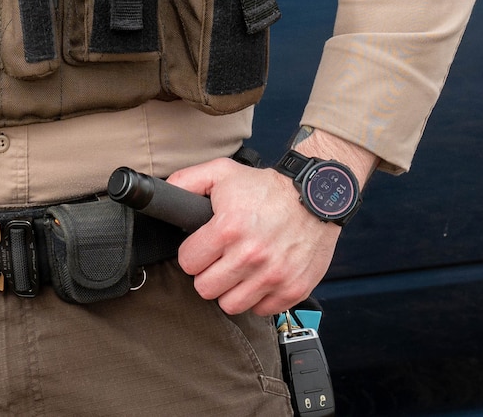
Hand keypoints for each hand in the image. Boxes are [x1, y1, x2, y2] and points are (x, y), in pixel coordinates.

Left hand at [169, 132, 369, 316]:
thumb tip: (163, 191)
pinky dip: (258, 298)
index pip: (188, 262)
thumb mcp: (223, 172)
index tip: (202, 249)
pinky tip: (259, 278)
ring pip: (231, 305)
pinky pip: (261, 310)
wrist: (319, 196)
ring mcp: (273, 276)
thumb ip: (187, 181)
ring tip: (237, 272)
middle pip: (205, 289)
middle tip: (218, 261)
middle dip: (207, 274)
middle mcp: (250, 256)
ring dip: (231, 290)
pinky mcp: (293, 289)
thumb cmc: (269, 187)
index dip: (192, 254)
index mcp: (228, 228)